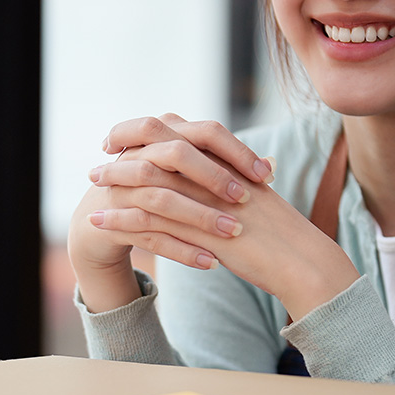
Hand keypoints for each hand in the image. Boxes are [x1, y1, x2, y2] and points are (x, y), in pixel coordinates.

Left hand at [76, 115, 359, 320]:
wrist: (302, 261)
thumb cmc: (282, 235)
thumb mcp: (256, 197)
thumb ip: (233, 180)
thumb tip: (214, 176)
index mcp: (226, 161)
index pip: (178, 133)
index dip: (147, 133)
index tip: (123, 139)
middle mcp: (214, 173)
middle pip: (157, 150)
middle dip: (124, 153)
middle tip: (98, 161)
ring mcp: (207, 200)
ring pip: (148, 184)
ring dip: (115, 184)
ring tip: (92, 189)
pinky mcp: (200, 231)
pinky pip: (151, 221)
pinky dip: (121, 219)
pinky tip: (100, 223)